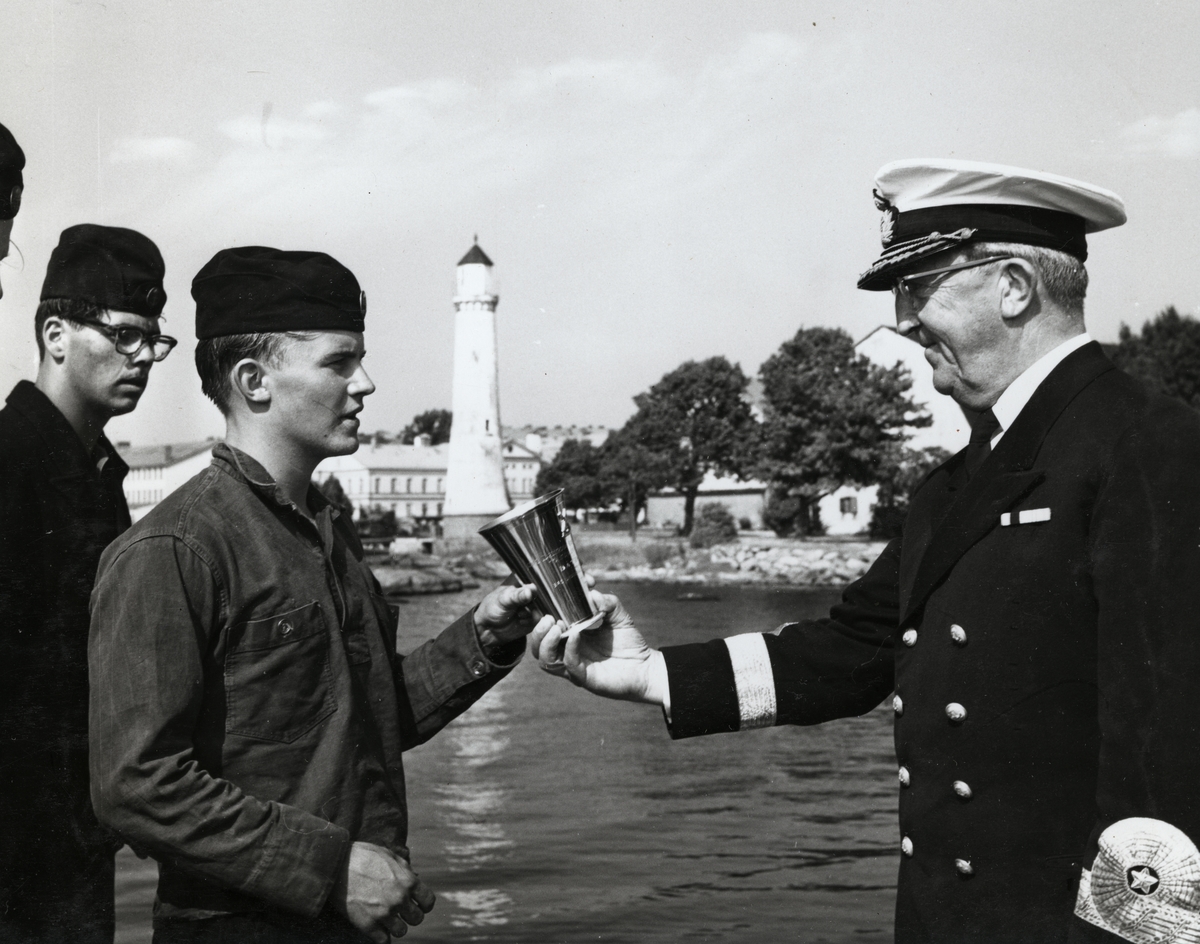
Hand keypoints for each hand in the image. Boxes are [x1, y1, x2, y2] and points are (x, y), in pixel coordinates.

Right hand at [331, 841, 434, 941]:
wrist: (335, 865)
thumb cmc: (362, 855)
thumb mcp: (389, 855)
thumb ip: (404, 869)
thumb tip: (414, 878)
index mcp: (407, 881)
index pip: (428, 901)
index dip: (424, 904)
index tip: (418, 905)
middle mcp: (399, 899)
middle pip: (417, 919)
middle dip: (410, 915)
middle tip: (401, 912)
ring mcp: (383, 913)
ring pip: (401, 931)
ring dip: (396, 927)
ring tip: (388, 920)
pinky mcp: (367, 924)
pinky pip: (384, 941)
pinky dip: (382, 937)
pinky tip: (377, 929)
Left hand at [473, 581, 541, 646]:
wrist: (488, 628)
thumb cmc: (492, 608)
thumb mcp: (503, 599)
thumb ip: (517, 595)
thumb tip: (531, 589)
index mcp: (522, 585)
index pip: (537, 583)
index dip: (537, 590)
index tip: (530, 597)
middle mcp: (530, 595)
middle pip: (543, 597)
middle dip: (534, 604)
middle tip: (521, 609)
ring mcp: (533, 608)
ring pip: (543, 609)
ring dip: (532, 614)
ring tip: (519, 615)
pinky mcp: (534, 620)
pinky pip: (541, 621)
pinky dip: (532, 622)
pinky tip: (520, 622)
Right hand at [529, 590, 666, 704]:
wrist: (645, 666)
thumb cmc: (628, 642)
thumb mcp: (618, 615)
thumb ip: (608, 602)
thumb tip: (593, 592)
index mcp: (570, 637)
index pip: (545, 629)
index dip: (540, 617)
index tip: (543, 602)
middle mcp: (567, 652)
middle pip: (538, 647)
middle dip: (537, 632)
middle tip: (547, 618)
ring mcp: (574, 666)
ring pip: (546, 660)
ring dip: (546, 642)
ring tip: (556, 626)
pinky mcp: (584, 677)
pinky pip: (569, 664)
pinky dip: (570, 649)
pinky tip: (576, 635)